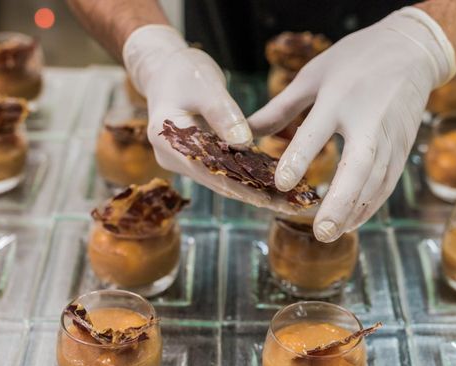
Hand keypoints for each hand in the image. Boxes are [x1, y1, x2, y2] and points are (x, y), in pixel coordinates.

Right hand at [122, 25, 297, 213]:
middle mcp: (171, 157)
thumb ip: (223, 113)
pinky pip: (224, 171)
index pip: (208, 169)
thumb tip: (244, 142)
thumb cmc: (185, 71)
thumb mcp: (206, 86)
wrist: (166, 69)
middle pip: (217, 181)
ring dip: (254, 191)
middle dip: (253, 195)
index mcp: (167, 139)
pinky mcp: (196, 160)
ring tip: (287, 203)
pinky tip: (274, 187)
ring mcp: (183, 161)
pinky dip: (248, 178)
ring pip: (223, 180)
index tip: (269, 198)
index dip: (239, 185)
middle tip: (288, 206)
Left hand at [248, 7, 455, 240]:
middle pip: (358, 167)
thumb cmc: (357, 59)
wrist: (412, 50)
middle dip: (341, 201)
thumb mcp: (314, 74)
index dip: (298, 158)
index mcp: (339, 97)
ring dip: (355, 210)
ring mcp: (390, 137)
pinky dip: (371, 205)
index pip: (316, 132)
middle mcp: (368, 120)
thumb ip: (281, 107)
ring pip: (375, 181)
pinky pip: (388, 183)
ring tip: (332, 233)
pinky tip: (353, 221)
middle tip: (322, 232)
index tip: (282, 184)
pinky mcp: (403, 148)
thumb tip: (246, 131)